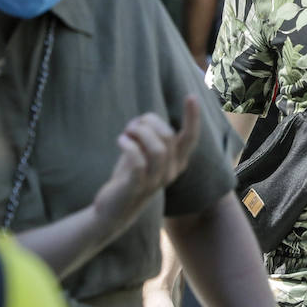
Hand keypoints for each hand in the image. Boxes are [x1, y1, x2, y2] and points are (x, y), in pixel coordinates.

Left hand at [91, 96, 200, 230]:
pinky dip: (129, 145)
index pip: (190, 138)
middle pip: (168, 136)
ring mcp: (155, 181)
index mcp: (176, 162)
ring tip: (126, 133)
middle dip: (148, 123)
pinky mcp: (137, 187)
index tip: (191, 96)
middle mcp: (171, 172)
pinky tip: (120, 140)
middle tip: (131, 126)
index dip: (193, 117)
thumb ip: (151, 137)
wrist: (114, 210)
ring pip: (158, 149)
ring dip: (140, 133)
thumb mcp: (145, 154)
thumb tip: (147, 120)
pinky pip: (139, 162)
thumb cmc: (131, 176)